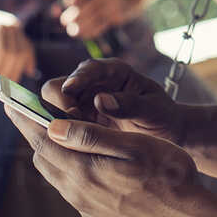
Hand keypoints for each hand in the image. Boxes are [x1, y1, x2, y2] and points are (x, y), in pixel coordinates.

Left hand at [0, 6, 36, 80]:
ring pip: (25, 51)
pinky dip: (29, 59)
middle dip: (9, 71)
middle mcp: (10, 25)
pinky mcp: (20, 30)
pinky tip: (29, 72)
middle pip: (16, 53)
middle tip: (0, 87)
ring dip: (19, 69)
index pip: (3, 50)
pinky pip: (28, 46)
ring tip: (11, 84)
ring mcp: (17, 27)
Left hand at [6, 108, 216, 216]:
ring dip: (53, 153)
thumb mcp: (135, 146)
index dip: (24, 118)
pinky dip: (69, 170)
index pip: (42, 140)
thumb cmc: (169, 177)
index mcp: (84, 170)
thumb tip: (53, 126)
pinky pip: (72, 191)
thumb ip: (91, 136)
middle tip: (33, 113)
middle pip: (44, 159)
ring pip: (57, 176)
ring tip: (58, 134)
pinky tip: (85, 163)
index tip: (9, 100)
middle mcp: (78, 193)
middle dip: (36, 133)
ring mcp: (87, 208)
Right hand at [43, 58, 183, 145]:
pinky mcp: (78, 120)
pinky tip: (69, 147)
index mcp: (114, 71)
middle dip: (58, 105)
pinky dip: (61, 134)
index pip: (87, 69)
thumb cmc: (160, 115)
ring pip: (53, 108)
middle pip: (58, 87)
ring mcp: (82, 102)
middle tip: (70, 123)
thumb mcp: (151, 109)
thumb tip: (100, 100)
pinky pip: (59, 126)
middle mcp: (93, 83)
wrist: (164, 131)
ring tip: (71, 138)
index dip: (76, 79)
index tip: (70, 90)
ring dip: (56, 123)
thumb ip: (129, 104)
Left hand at [60, 0, 131, 39]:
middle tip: (65, 22)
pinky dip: (90, 32)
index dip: (70, 1)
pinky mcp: (117, 17)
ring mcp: (113, 5)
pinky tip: (82, 34)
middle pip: (87, 7)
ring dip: (81, 26)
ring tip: (72, 31)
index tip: (66, 5)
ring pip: (94, 18)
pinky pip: (101, 26)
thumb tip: (53, 11)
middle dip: (74, 16)